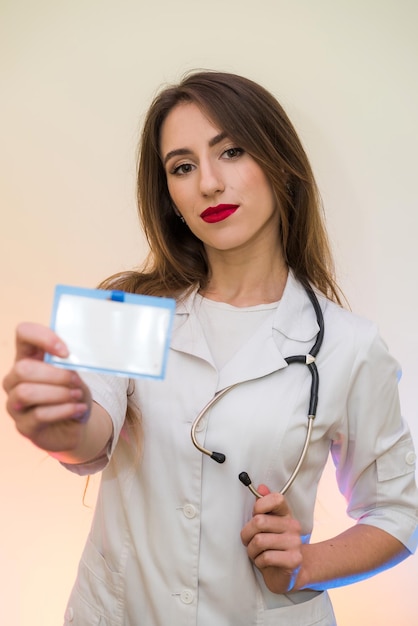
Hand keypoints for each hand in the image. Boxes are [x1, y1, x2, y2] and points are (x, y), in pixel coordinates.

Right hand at [2, 322, 91, 452]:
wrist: (75, 424)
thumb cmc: (72, 394)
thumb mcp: (75, 375)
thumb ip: (69, 365)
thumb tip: (68, 361)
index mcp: (28, 358)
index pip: (24, 333)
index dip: (42, 337)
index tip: (65, 352)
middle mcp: (14, 379)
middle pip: (22, 369)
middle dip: (55, 375)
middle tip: (75, 380)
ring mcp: (15, 404)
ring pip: (26, 392)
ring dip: (58, 393)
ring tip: (77, 395)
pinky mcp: (23, 426)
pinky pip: (39, 415)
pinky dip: (64, 410)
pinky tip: (78, 408)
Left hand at [240, 485, 302, 593]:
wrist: (288, 572)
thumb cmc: (272, 545)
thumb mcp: (266, 524)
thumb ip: (263, 505)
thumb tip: (260, 487)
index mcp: (286, 514)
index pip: (276, 498)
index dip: (260, 505)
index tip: (254, 515)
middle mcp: (293, 526)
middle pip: (259, 522)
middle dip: (247, 534)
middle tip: (248, 541)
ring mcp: (295, 543)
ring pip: (259, 541)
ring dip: (251, 550)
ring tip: (256, 553)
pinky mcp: (294, 560)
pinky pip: (266, 557)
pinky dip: (259, 561)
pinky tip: (263, 562)